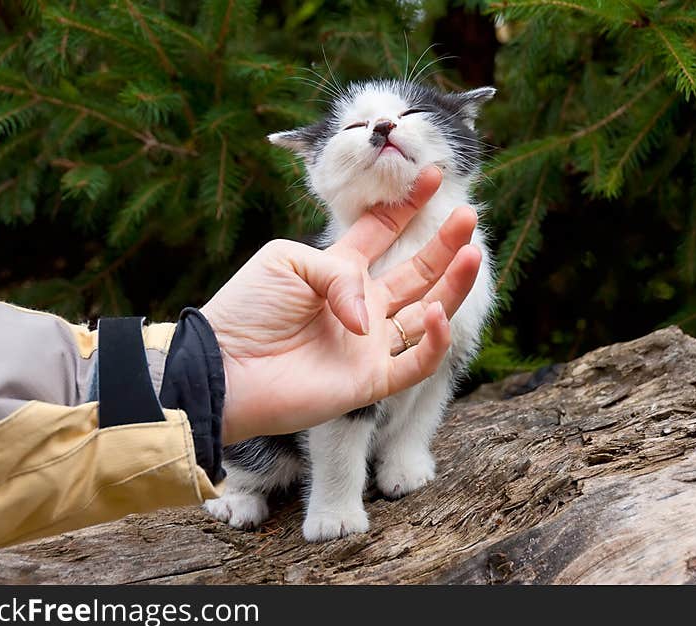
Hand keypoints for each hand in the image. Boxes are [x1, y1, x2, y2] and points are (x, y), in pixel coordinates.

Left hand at [201, 167, 481, 442]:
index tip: (430, 175)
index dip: (407, 206)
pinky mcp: (371, 381)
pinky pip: (417, 362)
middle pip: (418, 272)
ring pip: (430, 314)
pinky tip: (437, 311)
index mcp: (340, 272)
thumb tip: (371, 316)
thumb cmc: (247, 309)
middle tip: (468, 216)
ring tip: (471, 254)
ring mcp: (371, 345)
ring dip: (453, 285)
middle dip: (445, 244)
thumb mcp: (287, 262)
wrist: (224, 367)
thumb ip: (339, 271)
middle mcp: (363, 306)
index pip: (383, 233)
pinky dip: (435, 340)